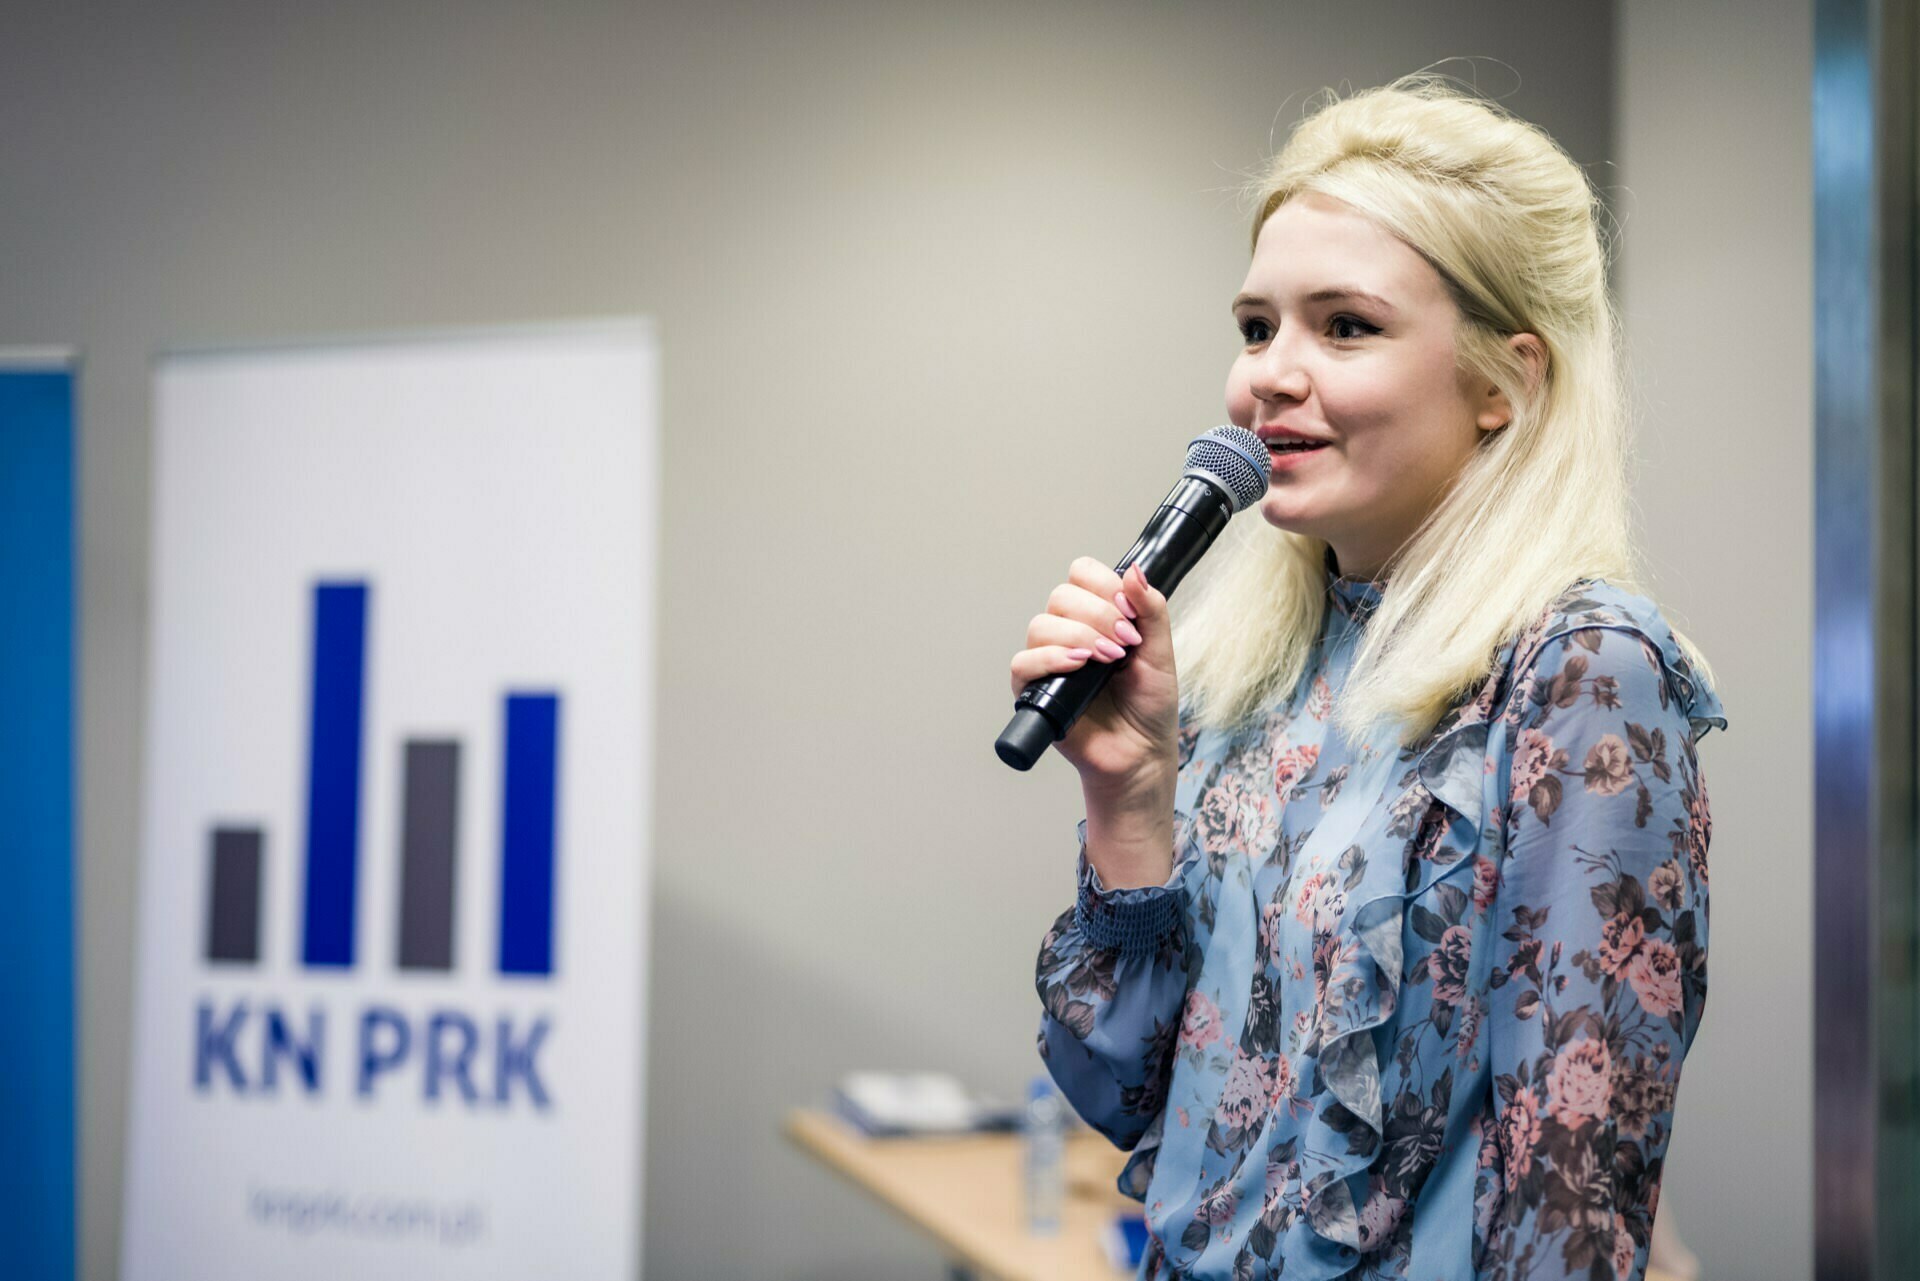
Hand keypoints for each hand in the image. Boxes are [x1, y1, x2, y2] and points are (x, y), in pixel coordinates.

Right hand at [1010, 558, 1178, 823]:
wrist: (1142, 752)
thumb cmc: (1149, 706)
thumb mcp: (1160, 651)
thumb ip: (1150, 609)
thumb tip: (1134, 570)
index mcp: (1096, 616)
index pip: (1082, 574)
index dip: (1104, 586)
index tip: (1130, 614)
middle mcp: (1069, 633)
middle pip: (1061, 596)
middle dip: (1098, 615)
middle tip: (1124, 643)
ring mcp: (1050, 661)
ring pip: (1041, 625)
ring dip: (1078, 636)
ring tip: (1107, 660)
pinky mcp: (1034, 690)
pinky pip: (1023, 662)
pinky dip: (1050, 659)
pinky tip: (1078, 666)